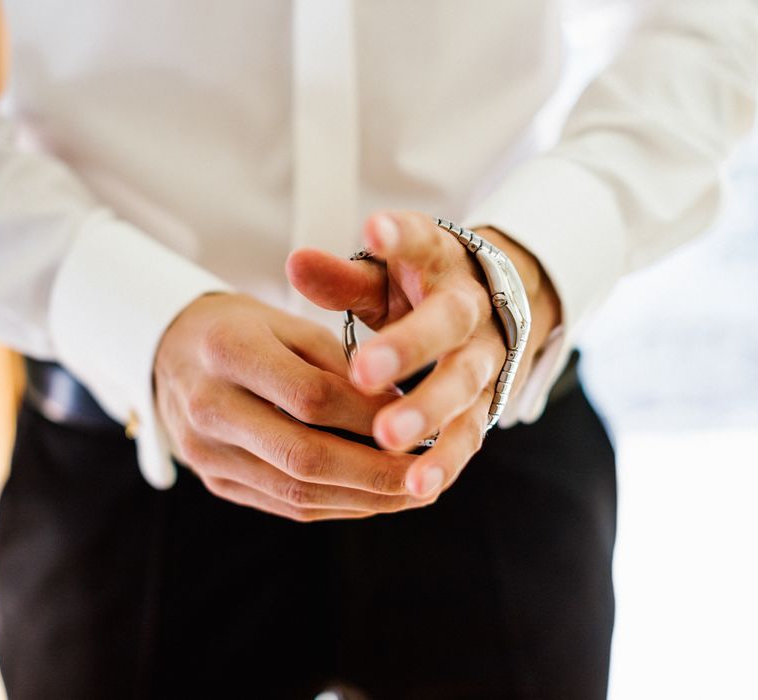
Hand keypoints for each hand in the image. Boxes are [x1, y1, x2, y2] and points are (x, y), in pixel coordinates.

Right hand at [153, 293, 431, 520]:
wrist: (173, 351)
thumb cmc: (244, 329)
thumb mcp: (289, 324)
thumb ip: (340, 366)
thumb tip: (401, 414)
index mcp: (228, 351)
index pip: (312, 397)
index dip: (371, 417)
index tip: (422, 424)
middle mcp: (209, 408)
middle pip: (304, 456)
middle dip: (375, 474)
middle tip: (428, 477)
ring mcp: (206, 453)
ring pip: (296, 493)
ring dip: (364, 499)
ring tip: (412, 494)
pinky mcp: (215, 481)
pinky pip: (284, 506)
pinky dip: (337, 506)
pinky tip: (375, 500)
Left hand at [286, 211, 560, 498]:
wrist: (491, 312)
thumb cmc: (420, 293)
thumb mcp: (385, 277)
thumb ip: (344, 278)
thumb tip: (295, 263)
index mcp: (442, 265)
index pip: (423, 243)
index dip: (400, 237)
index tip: (373, 229)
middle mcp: (472, 311)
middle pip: (447, 325)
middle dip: (409, 347)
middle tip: (364, 371)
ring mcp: (485, 359)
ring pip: (463, 385)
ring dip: (427, 412)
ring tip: (389, 439)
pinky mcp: (486, 403)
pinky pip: (468, 434)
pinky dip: (444, 461)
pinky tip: (416, 487)